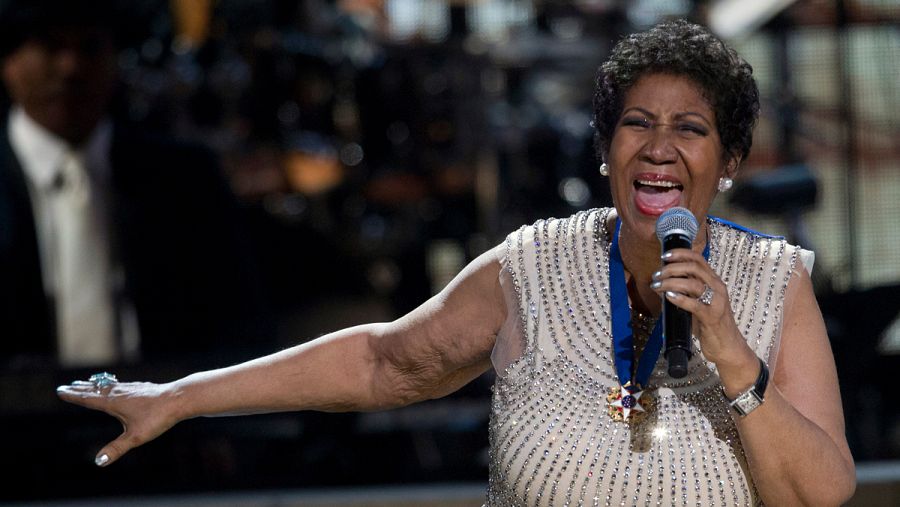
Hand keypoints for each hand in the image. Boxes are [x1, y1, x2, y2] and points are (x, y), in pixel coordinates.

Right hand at [56, 377, 180, 466]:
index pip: (89, 399)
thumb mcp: (136, 437)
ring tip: (85, 383)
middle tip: (66, 386)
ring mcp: (131, 388)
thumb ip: (117, 449)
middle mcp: (120, 392)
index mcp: (114, 403)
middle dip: (81, 389)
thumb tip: (98, 461)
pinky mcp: (141, 387)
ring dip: (94, 385)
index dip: (74, 396)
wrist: (179, 399)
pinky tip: (115, 386)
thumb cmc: (158, 417)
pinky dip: (110, 384)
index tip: (60, 391)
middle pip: (96, 390)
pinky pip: (120, 384)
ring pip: (108, 386)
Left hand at [651, 248, 758, 391]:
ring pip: (693, 284)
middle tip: (656, 275)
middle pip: (694, 268)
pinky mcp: (712, 317)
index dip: (681, 254)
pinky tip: (668, 297)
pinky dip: (680, 299)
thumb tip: (660, 285)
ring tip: (657, 286)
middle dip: (671, 268)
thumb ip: (683, 293)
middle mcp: (717, 288)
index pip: (698, 259)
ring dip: (671, 282)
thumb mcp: (696, 304)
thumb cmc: (710, 326)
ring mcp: (716, 302)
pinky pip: (695, 304)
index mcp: (713, 282)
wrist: (728, 348)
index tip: (664, 255)